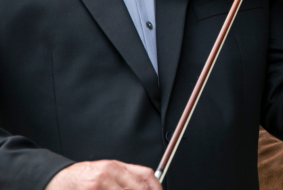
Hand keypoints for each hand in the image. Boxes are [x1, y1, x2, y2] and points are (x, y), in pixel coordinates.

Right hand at [45, 160, 160, 189]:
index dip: (156, 187)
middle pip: (138, 187)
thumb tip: (146, 187)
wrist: (56, 179)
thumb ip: (125, 179)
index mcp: (116, 166)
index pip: (146, 175)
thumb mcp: (106, 173)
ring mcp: (99, 183)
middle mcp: (109, 172)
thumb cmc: (81, 178)